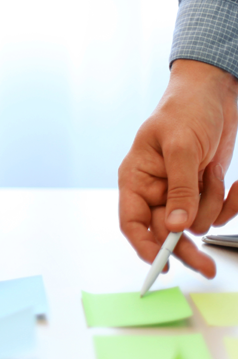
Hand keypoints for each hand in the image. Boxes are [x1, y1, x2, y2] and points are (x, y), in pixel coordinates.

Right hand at [118, 59, 237, 277]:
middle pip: (165, 231)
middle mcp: (155, 190)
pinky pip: (218, 211)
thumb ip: (179, 189)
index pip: (132, 222)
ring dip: (213, 205)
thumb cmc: (184, 110)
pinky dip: (232, 201)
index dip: (144, 246)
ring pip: (196, 221)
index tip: (163, 264)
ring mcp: (179, 192)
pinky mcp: (202, 190)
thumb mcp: (181, 147)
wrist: (213, 92)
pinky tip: (237, 184)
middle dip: (186, 246)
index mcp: (136, 179)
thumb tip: (175, 226)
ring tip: (215, 176)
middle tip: (205, 266)